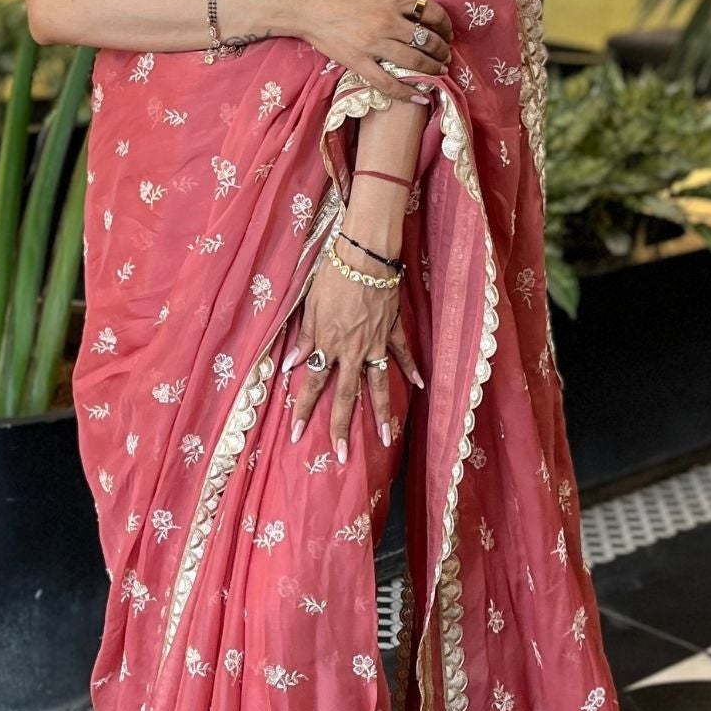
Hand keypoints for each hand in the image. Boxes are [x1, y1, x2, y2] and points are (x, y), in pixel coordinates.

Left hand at [280, 251, 423, 463]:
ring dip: (382, 412)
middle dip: (342, 427)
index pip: (312, 384)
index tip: (296, 434)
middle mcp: (353, 350)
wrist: (366, 255)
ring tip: (386, 437)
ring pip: (379, 384)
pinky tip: (418, 386)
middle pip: (346, 395)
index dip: (303, 409)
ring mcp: (377, 343)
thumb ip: (305, 338)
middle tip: (342, 455)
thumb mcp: (311, 306)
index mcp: (329, 344)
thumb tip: (292, 365)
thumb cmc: (333, 275)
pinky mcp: (393, 329)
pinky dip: (411, 369)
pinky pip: (403, 354)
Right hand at [296, 0, 454, 106]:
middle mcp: (387, 23)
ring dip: (433, 68)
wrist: (302, 3)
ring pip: (414, 62)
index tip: (446, 30)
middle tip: (445, 52)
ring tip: (439, 70)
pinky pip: (387, 83)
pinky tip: (421, 98)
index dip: (445, 23)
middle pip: (428, 40)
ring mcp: (373, 45)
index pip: (432, 13)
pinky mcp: (359, 63)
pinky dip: (407, 93)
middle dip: (442, 48)